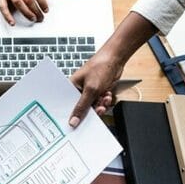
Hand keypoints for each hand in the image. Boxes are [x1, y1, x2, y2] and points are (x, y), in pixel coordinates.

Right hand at [67, 12, 159, 126]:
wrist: (115, 59)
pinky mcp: (98, 93)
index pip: (69, 106)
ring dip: (101, 104)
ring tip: (104, 98)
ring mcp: (89, 92)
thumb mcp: (90, 90)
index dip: (73, 115)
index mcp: (71, 88)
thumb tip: (73, 121)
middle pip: (82, 109)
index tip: (77, 124)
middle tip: (98, 108)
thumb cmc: (100, 67)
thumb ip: (82, 107)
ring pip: (93, 108)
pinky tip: (107, 94)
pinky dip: (105, 101)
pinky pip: (100, 104)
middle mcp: (79, 91)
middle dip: (92, 109)